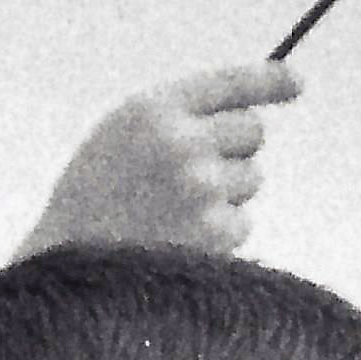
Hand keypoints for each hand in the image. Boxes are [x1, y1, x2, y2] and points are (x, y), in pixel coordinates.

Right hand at [29, 62, 296, 258]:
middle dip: (234, 151)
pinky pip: (241, 222)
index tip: (296, 84)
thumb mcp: (117, 144)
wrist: (64, 279)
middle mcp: (180, 141)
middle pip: (252, 131)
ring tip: (171, 218)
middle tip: (191, 179)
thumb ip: (172, 122)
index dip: (270, 80)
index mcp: (151, 111)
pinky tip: (176, 244)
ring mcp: (201, 187)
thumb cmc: (91, 208)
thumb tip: (252, 123)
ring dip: (223, 197)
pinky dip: (218, 236)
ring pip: (250, 178)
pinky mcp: (215, 232)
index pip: (230, 83)